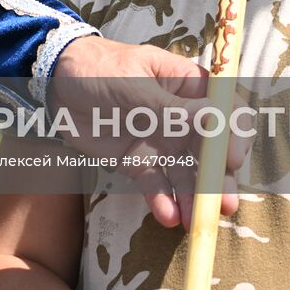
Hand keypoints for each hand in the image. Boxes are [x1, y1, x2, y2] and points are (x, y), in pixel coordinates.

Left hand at [49, 36, 249, 227]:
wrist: (54, 83)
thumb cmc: (96, 68)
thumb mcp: (131, 84)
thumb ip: (168, 108)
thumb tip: (213, 119)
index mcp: (187, 86)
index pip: (225, 110)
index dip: (234, 135)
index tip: (232, 159)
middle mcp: (181, 117)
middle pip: (211, 150)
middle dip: (220, 178)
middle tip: (224, 205)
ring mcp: (161, 141)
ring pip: (187, 174)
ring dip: (196, 197)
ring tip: (199, 222)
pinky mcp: (139, 161)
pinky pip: (156, 185)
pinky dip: (163, 201)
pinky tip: (169, 217)